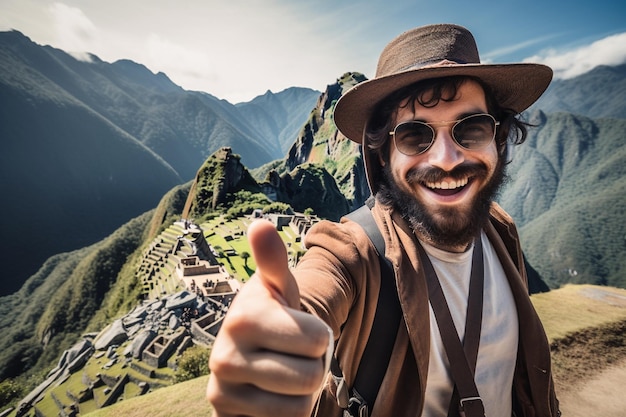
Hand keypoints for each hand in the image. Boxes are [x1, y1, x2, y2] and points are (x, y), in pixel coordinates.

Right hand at [207, 219, 331, 416]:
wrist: (242, 359)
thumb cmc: (271, 318)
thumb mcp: (276, 289)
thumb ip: (273, 261)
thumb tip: (260, 224)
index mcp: (243, 318)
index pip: (319, 340)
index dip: (320, 338)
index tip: (300, 332)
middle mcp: (225, 357)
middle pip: (312, 377)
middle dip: (313, 368)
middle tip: (293, 357)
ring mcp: (223, 394)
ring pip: (301, 407)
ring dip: (301, 394)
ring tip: (282, 376)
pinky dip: (288, 415)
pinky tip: (271, 398)